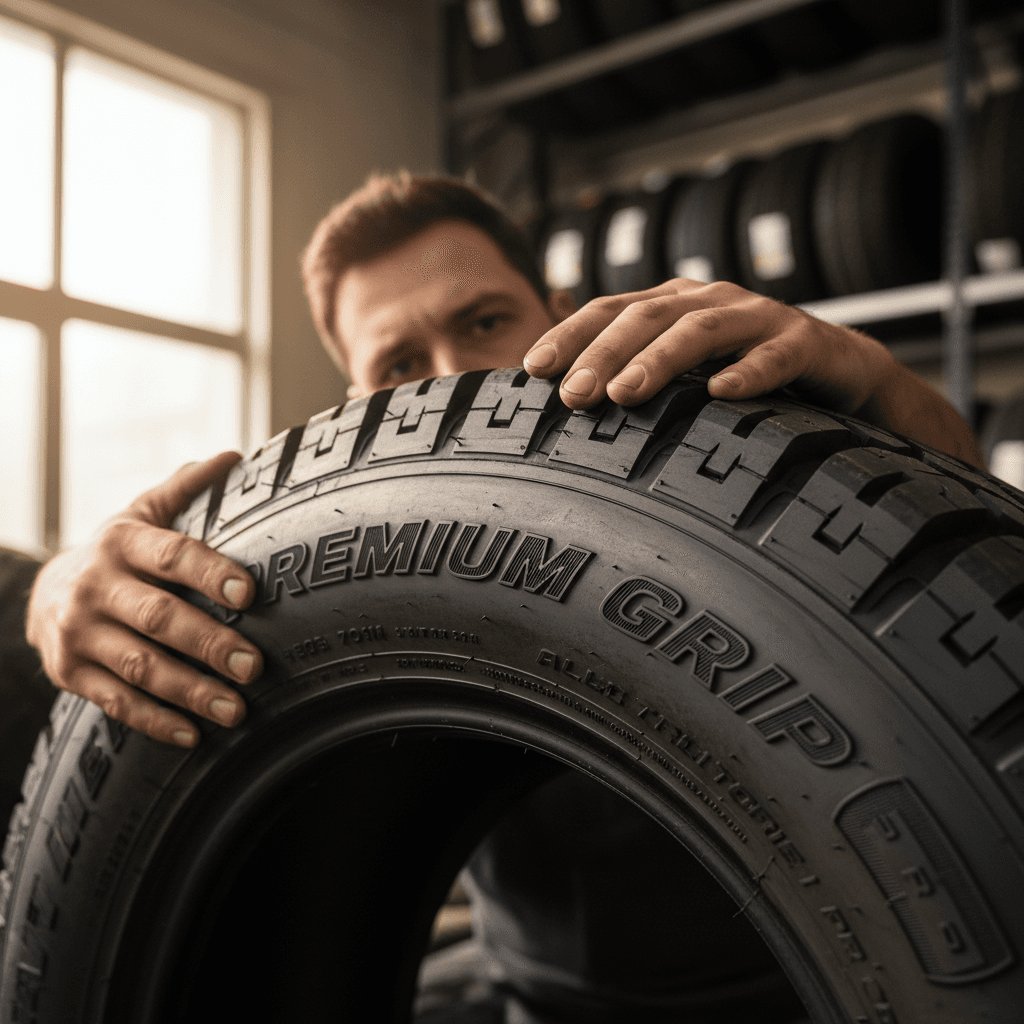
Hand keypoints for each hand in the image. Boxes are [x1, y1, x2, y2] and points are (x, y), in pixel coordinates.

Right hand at [26, 452, 262, 747]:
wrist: (44, 591)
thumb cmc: (119, 553)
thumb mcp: (143, 514)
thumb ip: (186, 489)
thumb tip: (235, 456)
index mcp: (123, 542)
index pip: (172, 555)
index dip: (210, 572)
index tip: (250, 592)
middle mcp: (96, 586)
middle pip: (159, 618)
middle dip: (209, 643)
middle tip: (254, 666)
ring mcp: (78, 633)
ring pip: (139, 666)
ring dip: (190, 691)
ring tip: (236, 709)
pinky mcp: (68, 672)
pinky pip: (115, 702)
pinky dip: (154, 720)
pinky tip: (193, 734)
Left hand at [523, 278, 985, 469]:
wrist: (839, 371)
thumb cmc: (744, 377)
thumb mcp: (684, 375)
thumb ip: (635, 380)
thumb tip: (564, 412)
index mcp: (673, 305)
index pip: (610, 311)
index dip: (570, 335)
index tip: (533, 369)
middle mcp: (709, 301)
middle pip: (646, 318)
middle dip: (603, 355)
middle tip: (573, 396)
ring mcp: (758, 316)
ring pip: (700, 330)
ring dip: (659, 361)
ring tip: (624, 394)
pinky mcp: (804, 341)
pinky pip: (774, 355)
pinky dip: (748, 372)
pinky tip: (721, 395)